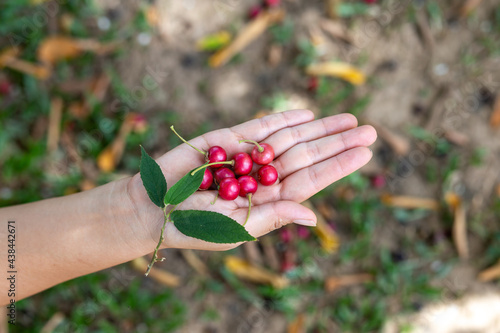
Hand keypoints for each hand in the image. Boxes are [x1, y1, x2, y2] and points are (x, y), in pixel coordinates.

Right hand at [127, 110, 376, 250]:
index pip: (311, 181)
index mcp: (269, 201)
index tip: (364, 153)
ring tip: (347, 119)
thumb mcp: (237, 228)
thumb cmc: (193, 226)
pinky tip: (305, 114)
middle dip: (336, 142)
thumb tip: (313, 216)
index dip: (338, 166)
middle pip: (307, 156)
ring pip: (290, 138)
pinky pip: (261, 127)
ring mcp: (247, 156)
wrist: (152, 208)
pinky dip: (282, 119)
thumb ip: (274, 216)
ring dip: (318, 127)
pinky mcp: (228, 138)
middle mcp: (263, 177)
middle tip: (368, 130)